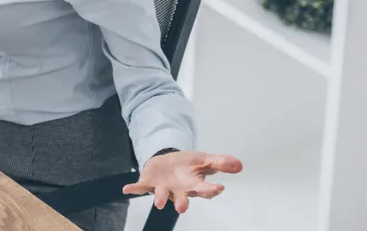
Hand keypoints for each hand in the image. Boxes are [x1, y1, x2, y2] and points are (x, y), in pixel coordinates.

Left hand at [123, 151, 242, 213]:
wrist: (168, 161)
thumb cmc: (187, 164)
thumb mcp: (205, 160)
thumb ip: (221, 163)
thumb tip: (239, 164)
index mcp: (194, 185)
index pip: (205, 190)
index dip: (211, 190)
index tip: (219, 188)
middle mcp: (179, 190)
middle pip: (182, 199)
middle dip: (181, 203)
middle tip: (181, 208)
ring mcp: (163, 188)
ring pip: (161, 196)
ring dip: (159, 199)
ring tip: (157, 202)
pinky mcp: (149, 183)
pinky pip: (141, 188)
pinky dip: (134, 189)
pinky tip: (127, 189)